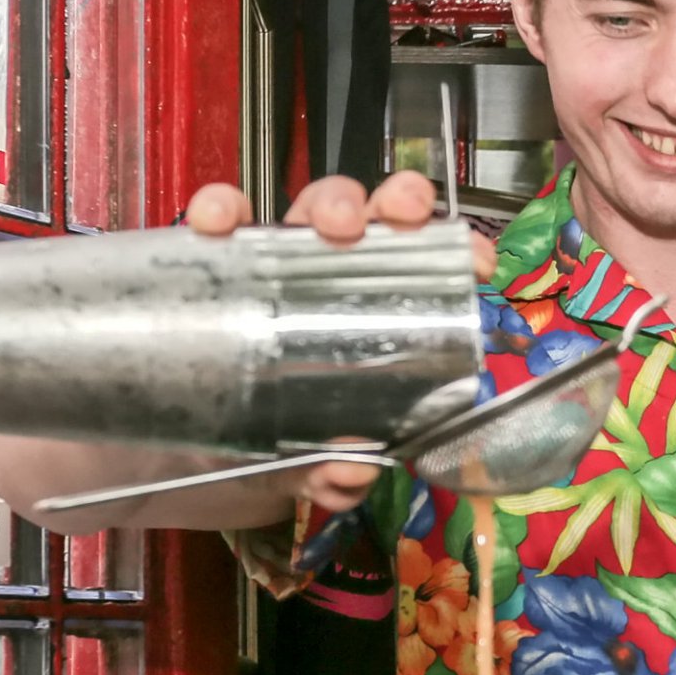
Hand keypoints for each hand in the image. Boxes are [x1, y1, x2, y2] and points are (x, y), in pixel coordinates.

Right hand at [181, 172, 499, 515]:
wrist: (198, 447)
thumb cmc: (279, 437)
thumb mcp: (311, 463)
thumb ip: (335, 473)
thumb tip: (351, 473)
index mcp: (371, 307)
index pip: (420, 263)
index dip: (451, 249)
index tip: (477, 261)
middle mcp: (331, 271)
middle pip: (377, 218)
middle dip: (394, 204)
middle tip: (400, 223)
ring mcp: (277, 259)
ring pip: (309, 206)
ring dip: (327, 200)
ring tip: (331, 226)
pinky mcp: (216, 257)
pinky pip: (219, 219)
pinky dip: (220, 209)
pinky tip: (218, 225)